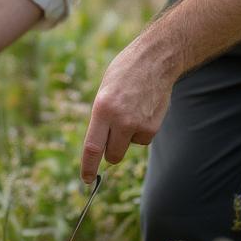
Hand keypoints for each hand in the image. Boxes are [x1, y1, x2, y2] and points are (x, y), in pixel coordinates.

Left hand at [80, 44, 173, 183]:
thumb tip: (100, 145)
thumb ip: (101, 117)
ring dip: (127, 138)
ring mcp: (138, 124)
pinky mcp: (153, 127)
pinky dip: (141, 131)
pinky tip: (143, 110)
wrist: (154, 61)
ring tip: (131, 111)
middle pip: (112, 155)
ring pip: (128, 147)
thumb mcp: (104, 91)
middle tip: (112, 139)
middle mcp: (120, 120)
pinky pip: (142, 139)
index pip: (92, 147)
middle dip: (110, 153)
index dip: (88, 167)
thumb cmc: (124, 74)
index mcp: (102, 109)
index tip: (86, 179)